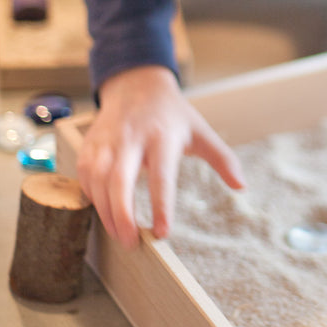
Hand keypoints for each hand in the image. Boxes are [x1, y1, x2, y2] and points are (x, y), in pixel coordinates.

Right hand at [76, 65, 245, 247]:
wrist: (137, 83)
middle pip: (120, 179)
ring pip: (97, 178)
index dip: (161, 205)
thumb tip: (242, 185)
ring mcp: (108, 140)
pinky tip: (103, 212)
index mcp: (163, 136)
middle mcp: (132, 137)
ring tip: (119, 234)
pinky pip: (84, 173)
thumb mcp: (201, 131)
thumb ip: (222, 158)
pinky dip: (91, 196)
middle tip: (131, 243)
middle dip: (122, 214)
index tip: (162, 233)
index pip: (162, 175)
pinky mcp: (91, 143)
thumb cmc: (172, 114)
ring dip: (105, 210)